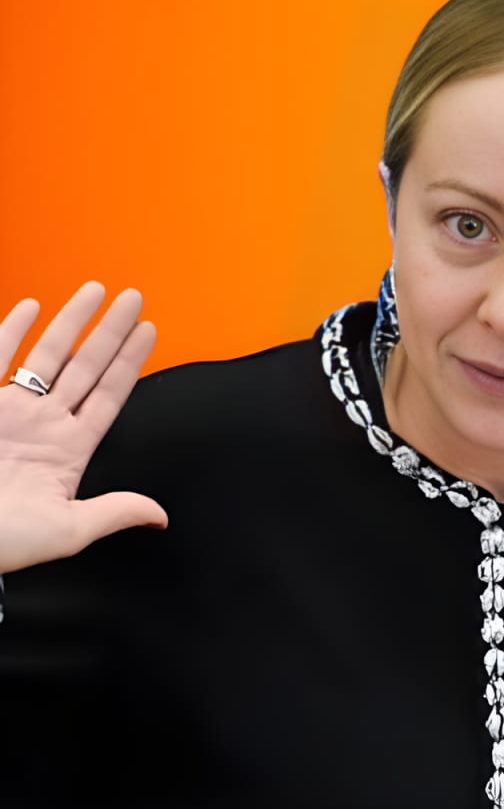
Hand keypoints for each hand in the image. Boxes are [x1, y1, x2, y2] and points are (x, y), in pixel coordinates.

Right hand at [0, 282, 165, 574]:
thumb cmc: (3, 542)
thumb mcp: (66, 530)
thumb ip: (113, 512)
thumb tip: (159, 514)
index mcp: (68, 450)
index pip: (110, 396)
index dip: (130, 364)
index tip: (149, 333)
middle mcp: (42, 424)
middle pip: (86, 367)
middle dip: (110, 332)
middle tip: (134, 299)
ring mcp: (8, 412)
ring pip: (46, 356)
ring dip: (70, 323)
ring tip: (95, 291)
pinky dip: (10, 333)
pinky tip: (30, 307)